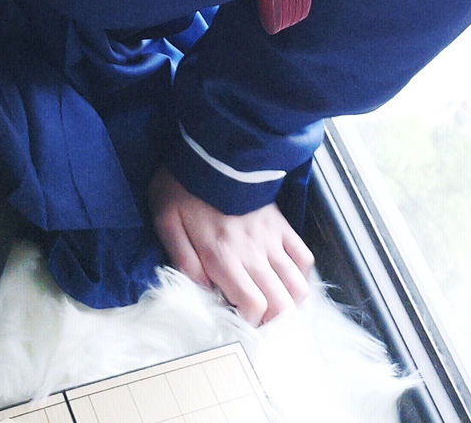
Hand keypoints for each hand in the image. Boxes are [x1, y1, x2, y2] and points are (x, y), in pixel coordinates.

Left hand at [149, 168, 313, 325]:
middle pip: (282, 304)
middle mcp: (253, 252)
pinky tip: (284, 278)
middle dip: (274, 321)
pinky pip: (304, 257)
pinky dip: (300, 275)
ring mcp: (271, 238)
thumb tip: (203, 290)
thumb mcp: (166, 221)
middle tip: (259, 321)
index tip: (238, 320)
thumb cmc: (182, 186)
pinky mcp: (281, 224)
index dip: (251, 322)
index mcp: (223, 256)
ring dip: (290, 303)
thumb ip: (183, 259)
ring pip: (298, 286)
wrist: (210, 149)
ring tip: (274, 305)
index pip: (254, 306)